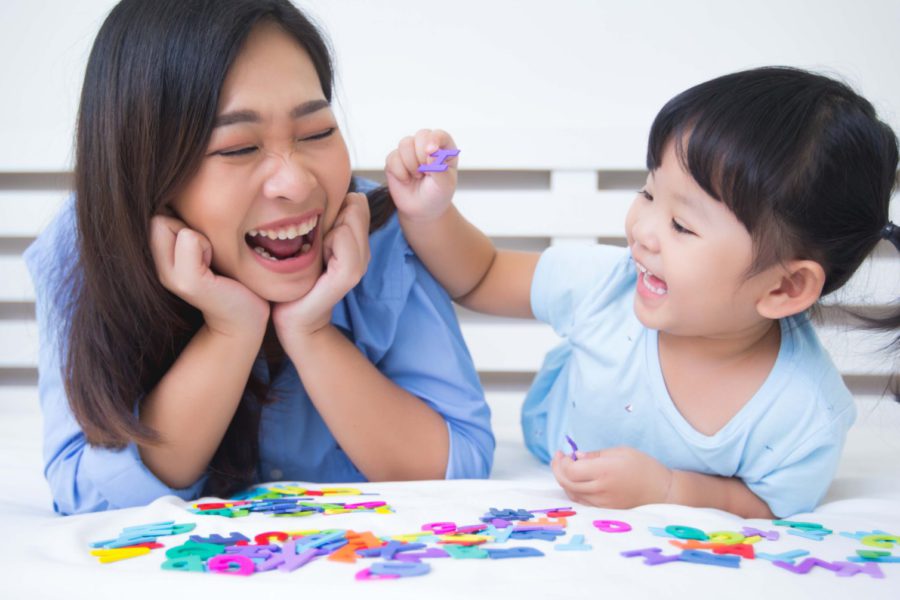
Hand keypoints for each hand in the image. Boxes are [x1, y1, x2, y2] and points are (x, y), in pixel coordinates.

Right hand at [150, 214, 268, 337]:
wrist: (244, 315)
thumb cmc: (229, 274)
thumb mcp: (204, 241)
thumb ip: (184, 218)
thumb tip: (172, 176)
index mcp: (159, 252)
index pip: (153, 206)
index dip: (181, 215)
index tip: (200, 240)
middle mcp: (155, 263)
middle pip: (158, 212)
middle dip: (188, 223)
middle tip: (208, 251)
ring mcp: (168, 274)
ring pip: (169, 222)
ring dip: (199, 236)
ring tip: (211, 259)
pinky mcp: (188, 282)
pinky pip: (189, 238)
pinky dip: (205, 246)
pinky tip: (216, 269)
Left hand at [271, 192, 370, 347]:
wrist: (292, 318)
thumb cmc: (295, 278)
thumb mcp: (311, 242)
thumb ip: (325, 219)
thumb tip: (337, 193)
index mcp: (355, 243)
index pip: (357, 202)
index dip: (334, 209)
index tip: (316, 232)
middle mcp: (363, 252)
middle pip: (357, 207)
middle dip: (332, 217)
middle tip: (314, 244)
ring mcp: (359, 264)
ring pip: (351, 220)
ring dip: (328, 230)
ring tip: (315, 254)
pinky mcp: (349, 275)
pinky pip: (344, 238)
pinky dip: (330, 241)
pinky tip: (318, 260)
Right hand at [385, 128, 458, 222]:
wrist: (422, 210)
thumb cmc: (437, 195)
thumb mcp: (444, 185)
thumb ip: (439, 168)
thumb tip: (430, 150)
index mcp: (444, 148)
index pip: (439, 135)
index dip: (434, 140)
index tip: (431, 151)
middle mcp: (426, 145)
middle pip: (421, 135)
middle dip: (422, 155)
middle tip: (426, 172)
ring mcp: (409, 151)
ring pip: (405, 144)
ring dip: (411, 164)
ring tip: (417, 176)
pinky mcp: (394, 159)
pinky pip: (392, 157)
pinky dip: (399, 172)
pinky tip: (406, 179)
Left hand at [550, 446, 673, 508]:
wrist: (663, 492)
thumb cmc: (644, 467)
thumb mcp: (620, 452)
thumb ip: (595, 455)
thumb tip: (576, 457)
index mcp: (604, 471)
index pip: (570, 470)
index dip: (562, 462)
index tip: (564, 452)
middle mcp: (600, 489)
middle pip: (567, 483)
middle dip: (558, 469)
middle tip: (559, 458)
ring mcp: (602, 503)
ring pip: (572, 493)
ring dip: (564, 480)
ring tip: (566, 467)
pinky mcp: (605, 511)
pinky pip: (581, 501)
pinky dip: (573, 490)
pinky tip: (576, 480)